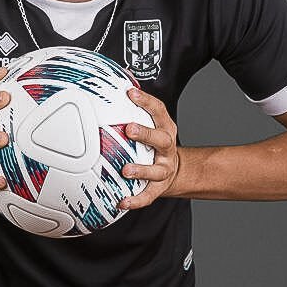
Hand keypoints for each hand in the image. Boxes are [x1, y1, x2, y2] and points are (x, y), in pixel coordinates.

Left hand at [118, 87, 179, 209]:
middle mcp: (166, 148)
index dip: (146, 101)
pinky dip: (135, 200)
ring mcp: (163, 169)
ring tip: (126, 170)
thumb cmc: (153, 144)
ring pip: (156, 170)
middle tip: (130, 129)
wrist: (174, 171)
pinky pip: (147, 196)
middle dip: (146, 134)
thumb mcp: (151, 124)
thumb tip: (113, 84)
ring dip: (141, 170)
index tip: (130, 93)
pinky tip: (122, 202)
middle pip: (161, 140)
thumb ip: (134, 109)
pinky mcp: (158, 188)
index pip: (158, 111)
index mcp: (164, 129)